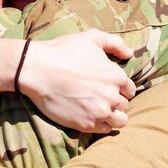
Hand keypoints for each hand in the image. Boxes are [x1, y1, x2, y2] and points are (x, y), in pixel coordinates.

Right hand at [19, 29, 135, 133]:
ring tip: (101, 110)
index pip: (130, 89)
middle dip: (116, 101)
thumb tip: (129, 54)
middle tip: (102, 97)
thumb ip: (115, 43)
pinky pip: (105, 130)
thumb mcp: (92, 37)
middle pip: (124, 105)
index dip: (121, 88)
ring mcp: (100, 113)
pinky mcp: (86, 125)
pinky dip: (102, 125)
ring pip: (120, 121)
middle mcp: (112, 97)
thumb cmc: (64, 50)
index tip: (110, 86)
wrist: (38, 70)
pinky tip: (92, 116)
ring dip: (113, 116)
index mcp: (116, 77)